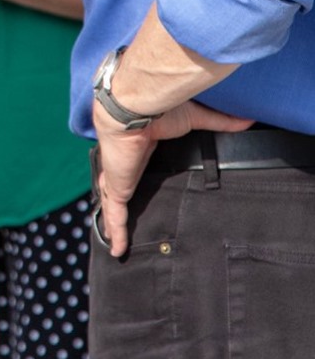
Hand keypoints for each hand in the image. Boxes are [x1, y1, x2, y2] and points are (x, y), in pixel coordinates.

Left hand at [93, 99, 253, 257]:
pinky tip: (117, 250)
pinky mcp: (117, 188)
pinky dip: (116, 232)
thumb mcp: (194, 119)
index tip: (136, 183)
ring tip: (115, 240)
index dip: (133, 175)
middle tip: (119, 220)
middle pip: (117, 188)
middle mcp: (124, 165)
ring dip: (113, 223)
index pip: (133, 166)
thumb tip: (246, 121)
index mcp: (139, 148)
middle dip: (117, 202)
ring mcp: (118, 178)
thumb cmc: (159, 109)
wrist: (134, 108)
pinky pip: (115, 215)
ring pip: (112, 206)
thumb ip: (219, 122)